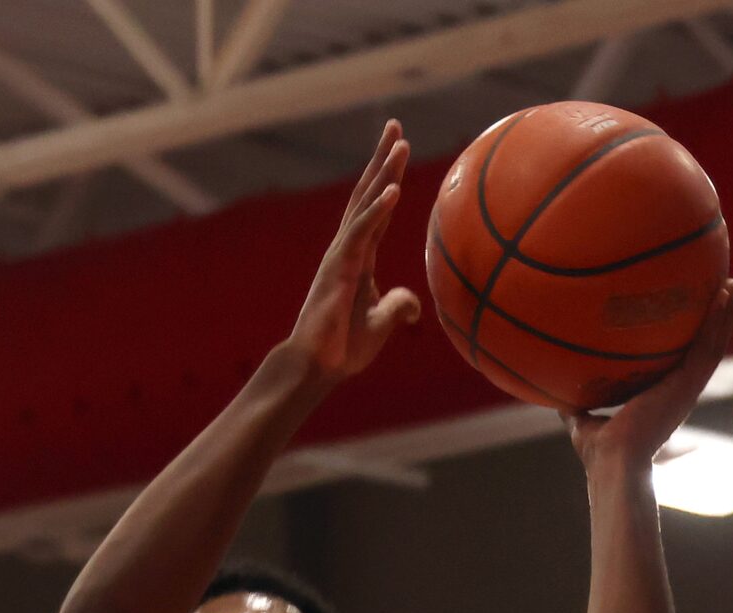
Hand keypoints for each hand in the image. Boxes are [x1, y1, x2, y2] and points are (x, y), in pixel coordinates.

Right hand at [287, 122, 420, 388]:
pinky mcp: (338, 268)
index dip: (389, 180)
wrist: (317, 367)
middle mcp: (348, 248)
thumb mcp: (381, 324)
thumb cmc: (343, 348)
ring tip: (400, 143)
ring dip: (383, 173)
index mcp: (359, 257)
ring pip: (365, 205)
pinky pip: (361, 233)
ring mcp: (342, 255)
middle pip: (368, 194)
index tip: (400, 151)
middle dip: (382, 160)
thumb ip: (398, 308)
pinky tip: (393, 190)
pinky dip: (378, 210)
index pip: (378, 210)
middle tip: (396, 126)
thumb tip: (416, 308)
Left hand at [565, 280, 732, 472]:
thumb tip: (550, 384)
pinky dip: (720, 320)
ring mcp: (688, 388)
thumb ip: (573, 400)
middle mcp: (680, 390)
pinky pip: (709, 347)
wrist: (612, 462)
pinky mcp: (689, 385)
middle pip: (702, 348)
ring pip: (713, 344)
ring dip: (724, 313)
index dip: (687, 339)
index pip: (679, 362)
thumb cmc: (598, 450)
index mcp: (662, 396)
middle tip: (720, 289)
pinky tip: (726, 294)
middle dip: (712, 319)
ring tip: (731, 282)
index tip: (689, 314)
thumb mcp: (581, 416)